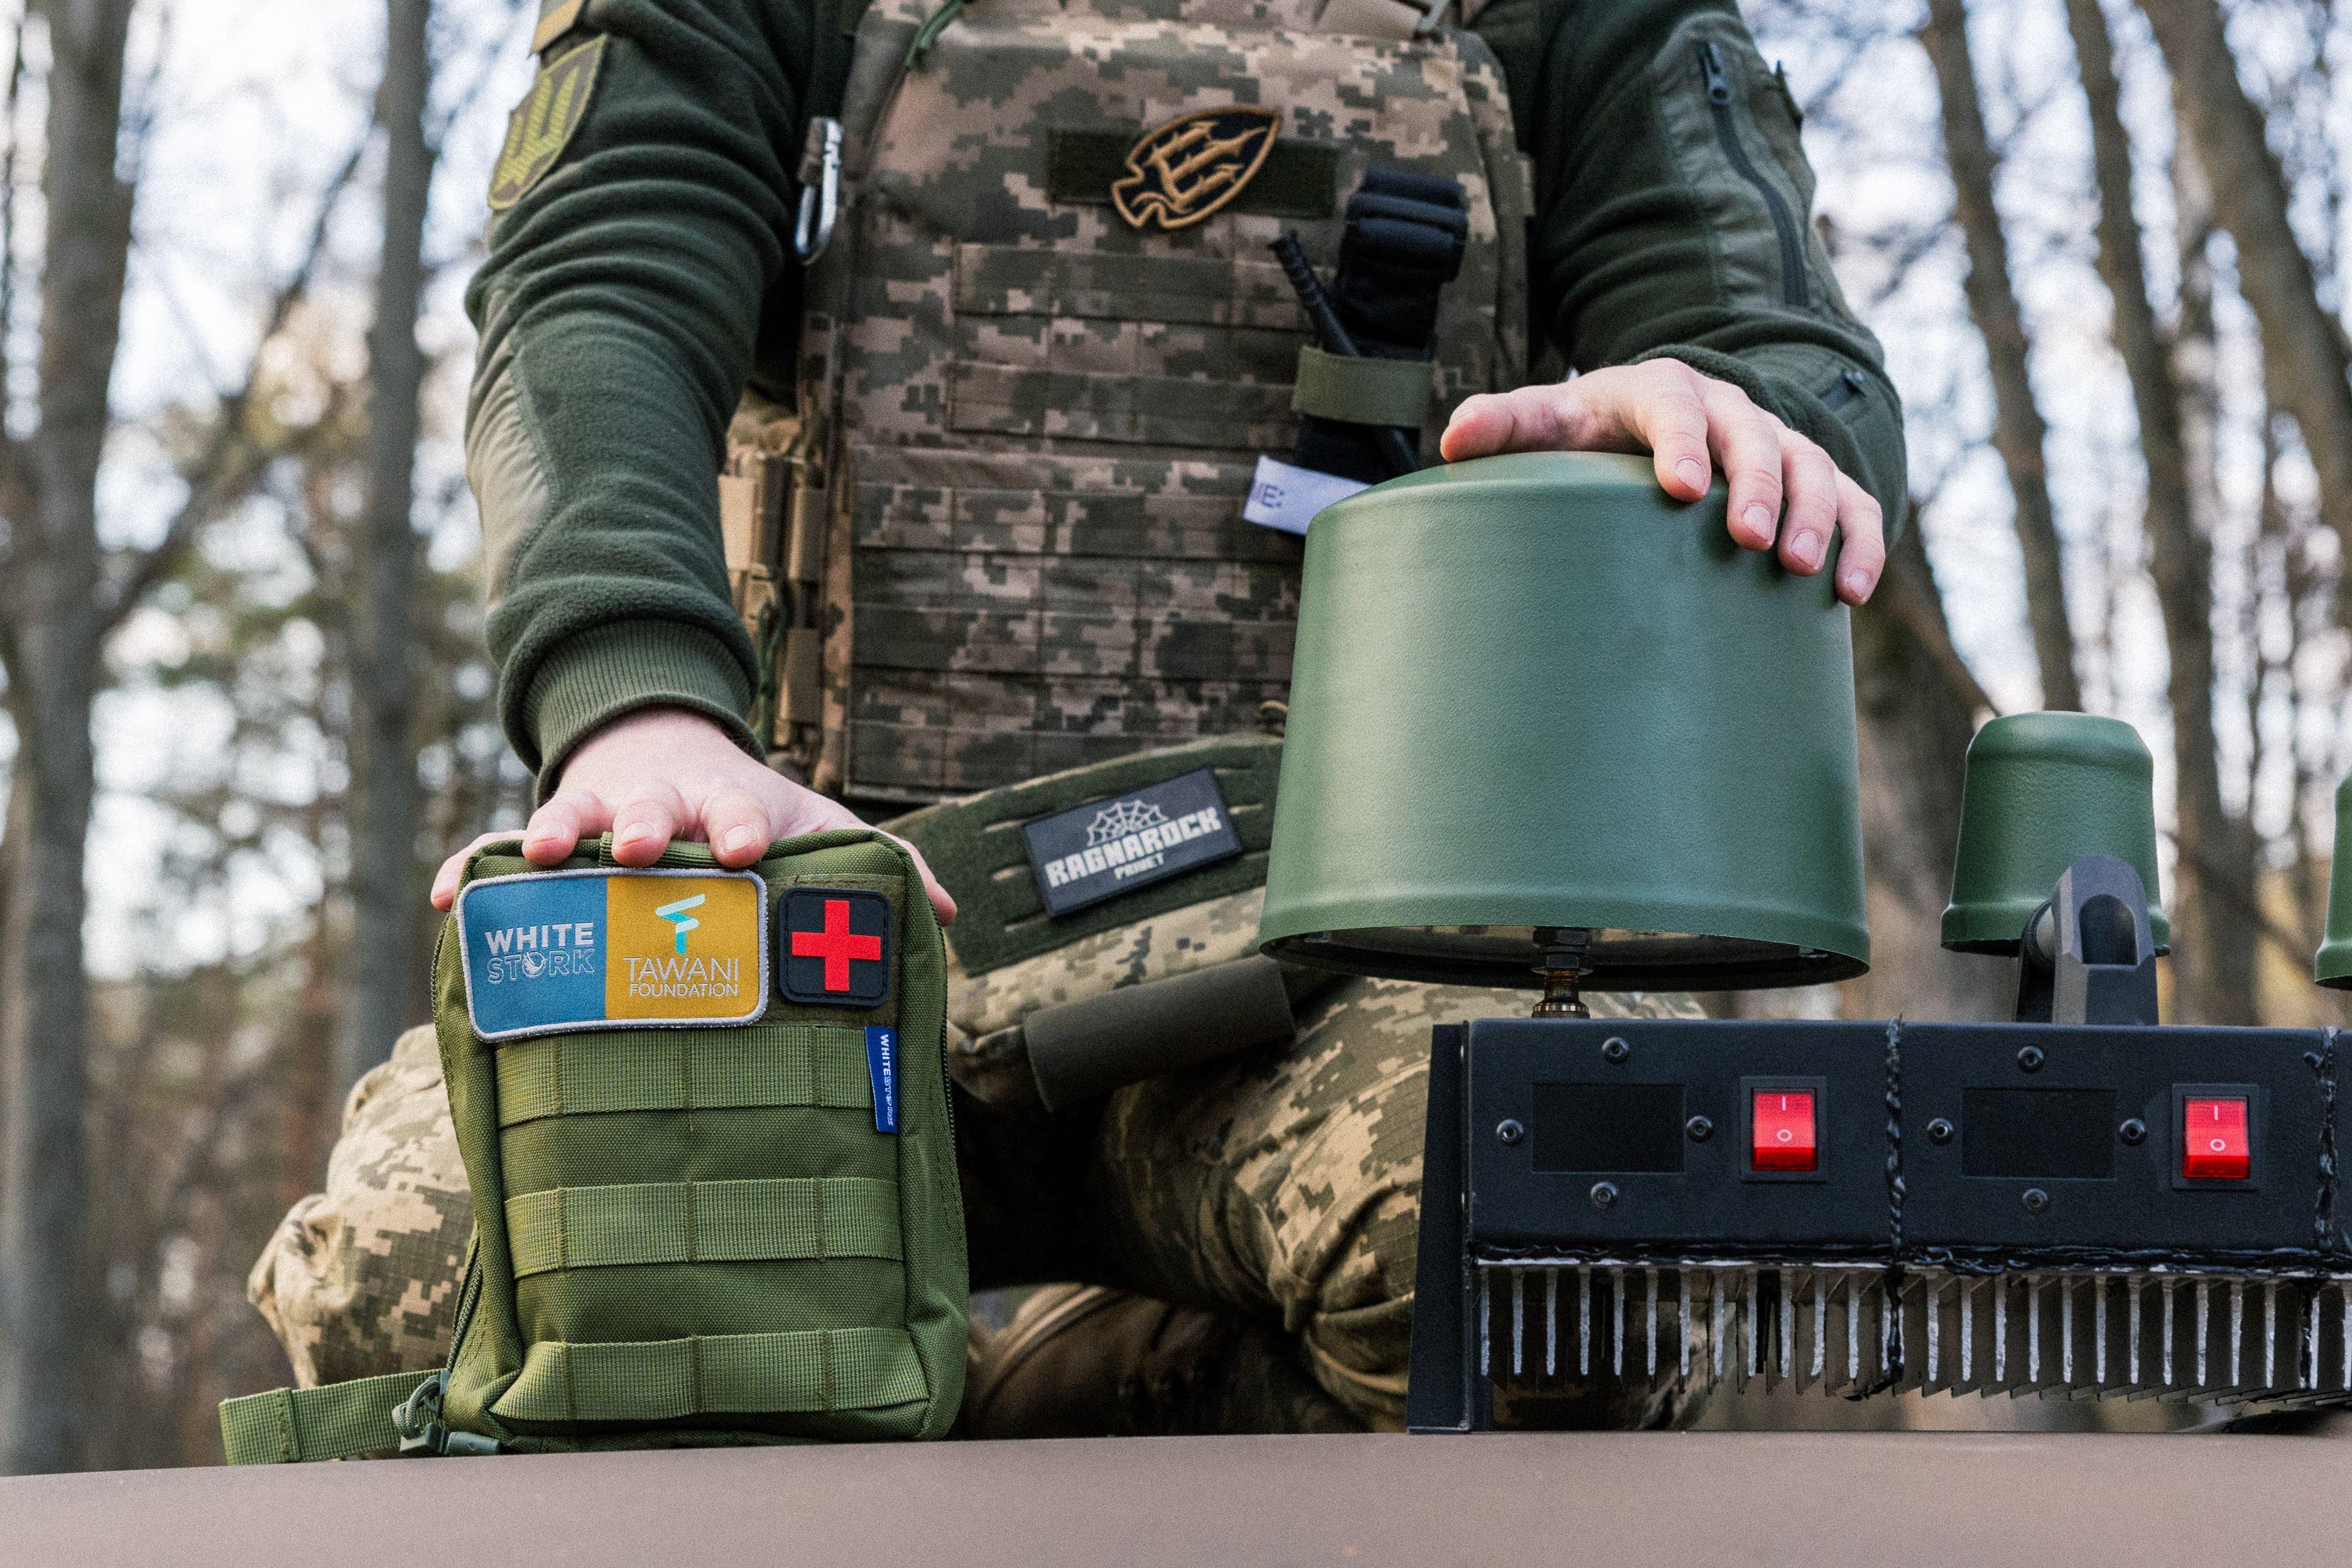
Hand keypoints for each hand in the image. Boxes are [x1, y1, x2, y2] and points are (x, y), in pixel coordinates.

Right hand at [430, 706, 956, 923]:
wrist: (674, 754)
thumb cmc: (756, 818)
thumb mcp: (823, 831)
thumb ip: (885, 865)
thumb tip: (949, 913)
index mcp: (733, 809)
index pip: (742, 813)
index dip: (743, 829)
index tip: (746, 850)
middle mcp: (663, 806)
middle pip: (654, 809)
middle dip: (648, 825)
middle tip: (641, 847)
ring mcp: (598, 816)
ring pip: (572, 815)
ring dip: (557, 832)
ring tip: (539, 856)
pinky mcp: (548, 837)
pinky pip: (498, 853)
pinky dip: (474, 870)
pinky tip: (452, 899)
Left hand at [1438, 359, 1885, 604]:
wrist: (1652, 426)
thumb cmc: (1591, 434)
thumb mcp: (1549, 423)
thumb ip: (1506, 426)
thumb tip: (1451, 440)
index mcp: (1660, 390)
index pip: (1673, 404)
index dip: (1680, 441)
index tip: (1682, 488)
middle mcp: (1728, 409)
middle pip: (1754, 435)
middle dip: (1758, 484)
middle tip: (1750, 540)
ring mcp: (1777, 442)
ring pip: (1813, 467)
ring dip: (1815, 516)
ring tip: (1803, 571)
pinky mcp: (1813, 479)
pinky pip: (1855, 502)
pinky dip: (1861, 541)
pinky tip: (1850, 594)